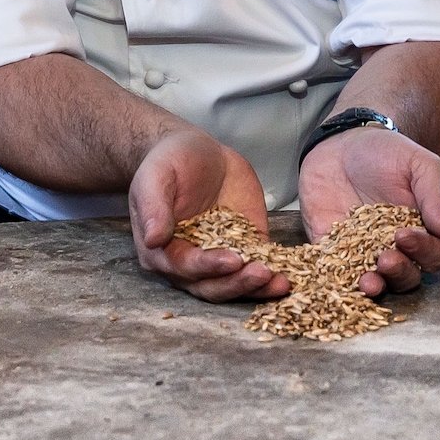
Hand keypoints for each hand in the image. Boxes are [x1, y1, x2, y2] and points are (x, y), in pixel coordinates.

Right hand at [127, 129, 291, 302]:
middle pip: (211, 286)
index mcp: (161, 251)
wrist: (197, 152)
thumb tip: (152, 239)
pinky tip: (287, 277)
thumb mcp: (156, 176)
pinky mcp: (245, 249)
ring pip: (235, 285)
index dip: (207, 266)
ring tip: (279, 282)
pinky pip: (257, 268)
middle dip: (237, 283)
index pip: (184, 268)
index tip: (231, 260)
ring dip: (257, 287)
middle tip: (261, 273)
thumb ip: (154, 206)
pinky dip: (271, 279)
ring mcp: (218, 258)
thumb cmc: (169, 162)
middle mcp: (188, 264)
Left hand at [298, 126, 439, 295]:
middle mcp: (394, 248)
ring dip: (374, 285)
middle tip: (387, 258)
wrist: (343, 142)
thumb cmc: (389, 153)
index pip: (433, 254)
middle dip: (399, 272)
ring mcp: (362, 251)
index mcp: (422, 232)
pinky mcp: (330, 248)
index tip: (406, 234)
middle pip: (406, 276)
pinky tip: (332, 279)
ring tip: (369, 281)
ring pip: (374, 281)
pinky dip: (334, 280)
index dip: (424, 251)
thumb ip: (436, 195)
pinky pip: (333, 272)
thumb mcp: (420, 165)